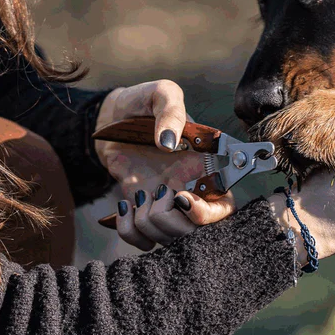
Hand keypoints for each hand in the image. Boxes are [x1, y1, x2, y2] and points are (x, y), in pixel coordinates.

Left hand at [95, 81, 235, 249]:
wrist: (109, 118)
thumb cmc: (142, 103)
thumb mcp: (160, 94)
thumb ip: (170, 111)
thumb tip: (169, 143)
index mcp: (206, 165)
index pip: (225, 207)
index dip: (209, 214)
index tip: (182, 197)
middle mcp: (190, 190)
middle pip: (196, 233)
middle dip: (172, 221)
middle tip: (155, 192)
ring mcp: (166, 204)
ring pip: (169, 240)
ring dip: (148, 222)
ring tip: (139, 195)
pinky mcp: (143, 213)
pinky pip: (141, 241)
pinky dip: (129, 229)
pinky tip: (124, 205)